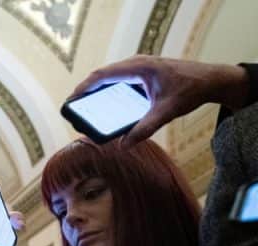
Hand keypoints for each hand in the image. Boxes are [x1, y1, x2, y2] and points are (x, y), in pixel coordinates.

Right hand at [69, 56, 249, 146]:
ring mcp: (140, 66)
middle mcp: (137, 63)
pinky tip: (105, 102)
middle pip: (103, 74)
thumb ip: (145, 128)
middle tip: (74, 106)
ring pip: (110, 75)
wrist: (211, 80)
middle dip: (86, 89)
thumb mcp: (166, 111)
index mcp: (139, 67)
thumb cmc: (191, 90)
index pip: (102, 75)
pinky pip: (119, 78)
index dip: (84, 88)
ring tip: (84, 104)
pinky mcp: (143, 71)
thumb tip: (124, 145)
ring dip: (96, 88)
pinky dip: (108, 88)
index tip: (71, 100)